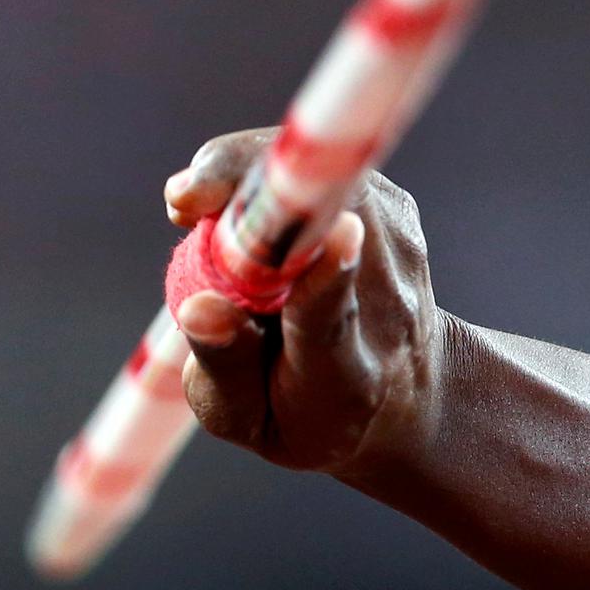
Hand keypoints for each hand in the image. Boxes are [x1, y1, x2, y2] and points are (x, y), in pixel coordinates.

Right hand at [164, 128, 447, 476]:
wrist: (404, 394)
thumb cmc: (304, 411)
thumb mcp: (248, 419)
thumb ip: (222, 369)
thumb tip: (199, 309)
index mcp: (340, 377)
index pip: (333, 322)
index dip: (327, 277)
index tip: (337, 236)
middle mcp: (385, 306)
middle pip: (330, 221)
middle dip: (252, 193)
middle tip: (185, 204)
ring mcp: (400, 249)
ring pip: (319, 180)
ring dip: (247, 180)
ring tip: (204, 213)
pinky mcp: (398, 209)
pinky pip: (320, 171)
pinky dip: (269, 180)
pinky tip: (249, 216)